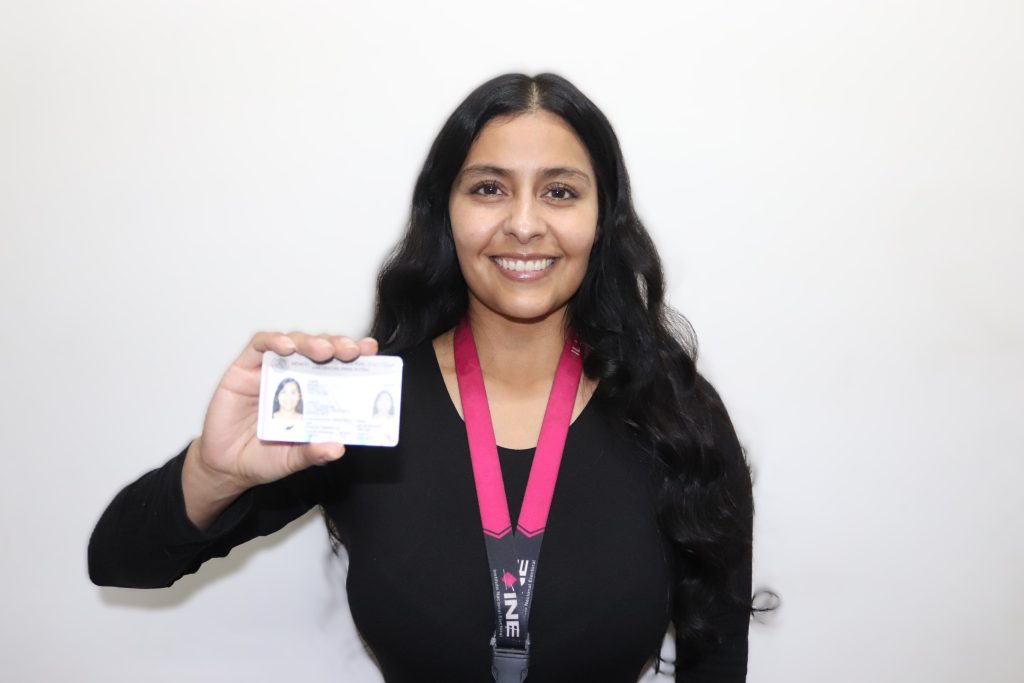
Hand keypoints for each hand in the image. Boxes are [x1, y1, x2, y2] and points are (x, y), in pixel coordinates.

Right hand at [183, 332, 377, 527]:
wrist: (226, 466)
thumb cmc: (264, 457)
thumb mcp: (294, 459)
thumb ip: (313, 453)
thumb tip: (337, 448)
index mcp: (315, 393)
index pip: (339, 367)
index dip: (355, 355)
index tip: (371, 351)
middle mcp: (295, 376)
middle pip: (320, 349)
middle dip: (338, 345)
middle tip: (351, 352)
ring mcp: (270, 370)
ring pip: (294, 342)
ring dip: (311, 342)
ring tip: (323, 351)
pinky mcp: (244, 368)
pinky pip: (259, 345)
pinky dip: (274, 341)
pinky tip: (286, 347)